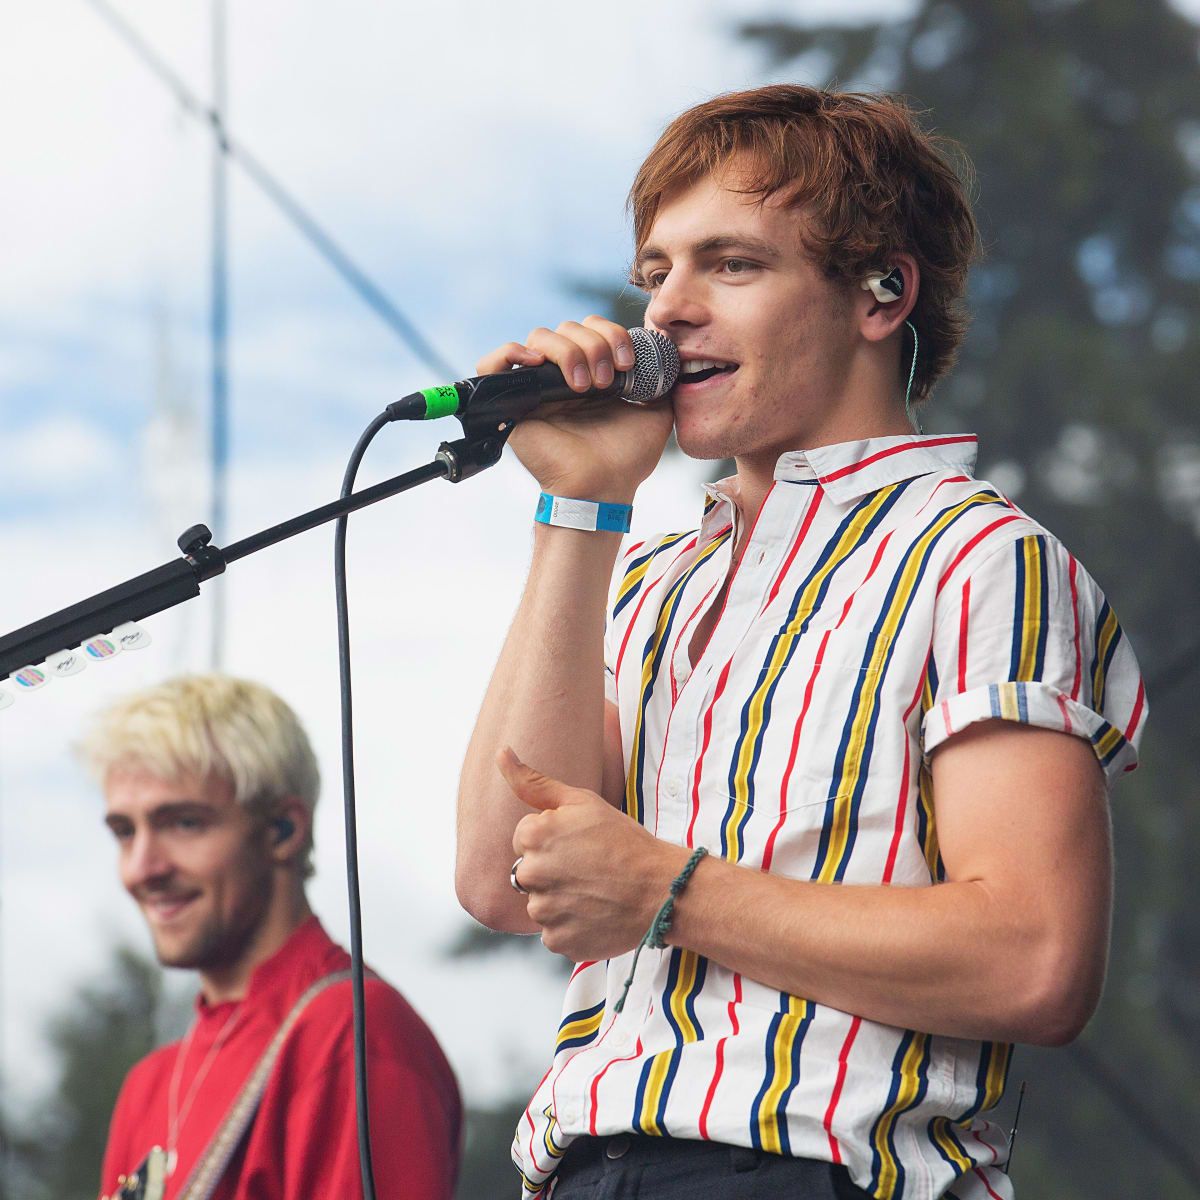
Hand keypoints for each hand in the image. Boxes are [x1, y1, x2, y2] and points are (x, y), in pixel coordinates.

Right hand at [476, 316, 673, 502]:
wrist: (605, 486)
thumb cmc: (627, 458)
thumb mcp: (656, 411)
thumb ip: (659, 381)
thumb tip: (664, 357)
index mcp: (591, 372)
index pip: (591, 327)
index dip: (610, 333)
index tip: (627, 363)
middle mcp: (561, 376)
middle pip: (566, 328)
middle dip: (593, 345)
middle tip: (606, 382)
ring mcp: (536, 388)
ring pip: (539, 337)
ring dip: (568, 352)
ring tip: (583, 386)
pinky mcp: (513, 403)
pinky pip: (491, 363)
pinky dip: (510, 352)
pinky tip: (537, 363)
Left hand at [499, 747, 688, 960]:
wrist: (660, 889)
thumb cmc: (622, 840)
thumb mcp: (581, 801)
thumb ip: (533, 782)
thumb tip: (501, 752)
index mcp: (533, 836)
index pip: (524, 839)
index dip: (554, 840)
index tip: (580, 844)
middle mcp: (530, 874)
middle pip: (527, 873)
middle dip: (551, 870)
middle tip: (588, 869)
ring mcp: (543, 911)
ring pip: (539, 904)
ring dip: (560, 901)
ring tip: (594, 892)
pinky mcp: (557, 941)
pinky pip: (553, 933)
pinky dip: (570, 927)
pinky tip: (595, 914)